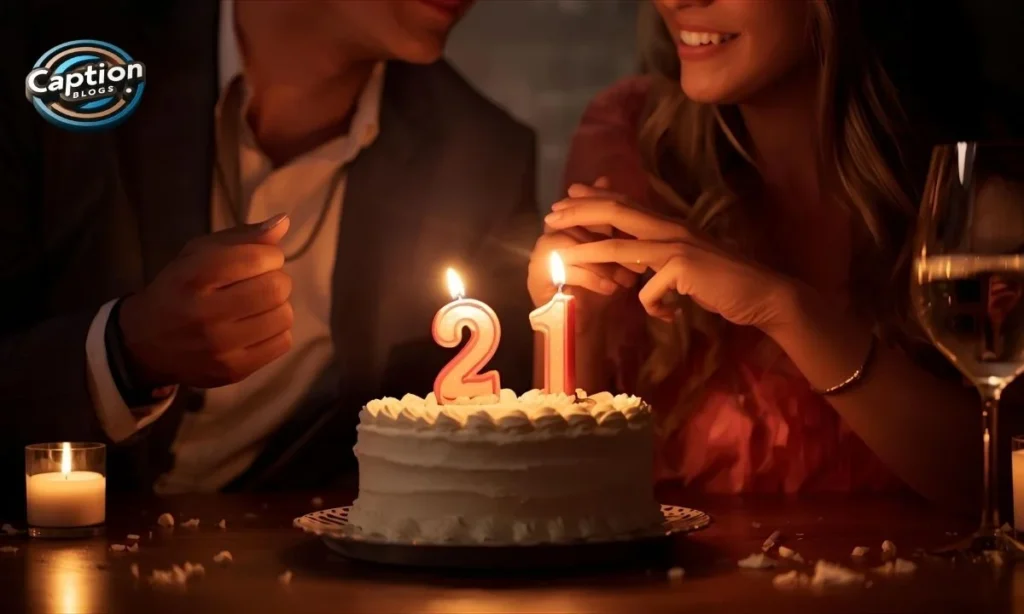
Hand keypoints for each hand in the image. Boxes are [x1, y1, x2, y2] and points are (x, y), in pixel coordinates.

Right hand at [118, 214, 294, 388]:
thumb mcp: (198, 254)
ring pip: (284, 316)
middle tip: (260, 284)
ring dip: (278, 306)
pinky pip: (283, 343)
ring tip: (257, 306)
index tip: (260, 260)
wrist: (144, 343)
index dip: (270, 256)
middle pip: (276, 288)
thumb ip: (242, 237)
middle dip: (277, 280)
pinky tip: (256, 327)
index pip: (258, 258)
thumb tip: (283, 222)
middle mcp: (205, 313)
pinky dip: (277, 331)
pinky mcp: (233, 371)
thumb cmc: (179, 289)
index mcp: (194, 276)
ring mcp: (220, 347)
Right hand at [528, 180, 638, 328]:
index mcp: (564, 229)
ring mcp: (539, 258)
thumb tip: (606, 178)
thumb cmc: (598, 289)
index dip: (599, 206)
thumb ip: (610, 221)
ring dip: (601, 263)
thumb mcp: (610, 251)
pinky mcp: (536, 279)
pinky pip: (564, 270)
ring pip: (570, 247)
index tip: (626, 210)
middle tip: (634, 256)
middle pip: (574, 225)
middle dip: (606, 241)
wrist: (582, 327)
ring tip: (625, 279)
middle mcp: (547, 239)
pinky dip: (591, 279)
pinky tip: (611, 289)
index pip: (580, 208)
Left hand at [544, 190, 799, 332]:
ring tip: (565, 259)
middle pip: (616, 213)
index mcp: (670, 227)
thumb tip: (632, 266)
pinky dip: (653, 307)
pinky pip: (648, 291)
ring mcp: (677, 247)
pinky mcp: (683, 269)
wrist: (761, 296)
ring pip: (620, 248)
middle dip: (580, 212)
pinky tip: (670, 316)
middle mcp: (671, 229)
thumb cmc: (723, 284)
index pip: (626, 206)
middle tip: (552, 215)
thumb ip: (658, 261)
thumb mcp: (684, 268)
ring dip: (588, 253)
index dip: (595, 198)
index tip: (568, 195)